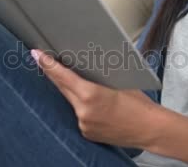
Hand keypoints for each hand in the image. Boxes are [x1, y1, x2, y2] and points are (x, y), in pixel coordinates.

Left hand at [31, 48, 159, 148]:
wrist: (150, 129)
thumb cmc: (139, 103)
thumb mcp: (119, 82)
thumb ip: (97, 78)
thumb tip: (83, 67)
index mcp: (91, 94)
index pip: (63, 76)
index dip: (48, 64)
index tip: (37, 54)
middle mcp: (83, 111)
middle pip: (62, 87)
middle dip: (53, 74)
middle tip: (43, 59)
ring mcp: (83, 124)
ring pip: (71, 102)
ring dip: (71, 91)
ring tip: (78, 82)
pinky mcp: (87, 133)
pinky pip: (79, 114)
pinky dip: (82, 107)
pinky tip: (94, 105)